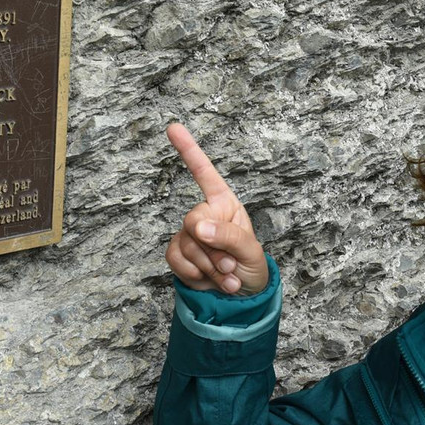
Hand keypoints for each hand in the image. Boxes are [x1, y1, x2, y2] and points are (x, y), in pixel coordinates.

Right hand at [165, 123, 267, 294]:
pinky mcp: (178, 253)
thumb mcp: (251, 250)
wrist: (241, 298)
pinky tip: (208, 280)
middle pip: (193, 221)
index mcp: (224, 203)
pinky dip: (193, 274)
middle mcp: (205, 213)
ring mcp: (189, 234)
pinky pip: (174, 259)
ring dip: (209, 267)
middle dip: (213, 249)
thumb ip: (228, 235)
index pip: (204, 173)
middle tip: (230, 265)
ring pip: (186, 245)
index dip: (188, 150)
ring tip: (227, 277)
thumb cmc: (251, 265)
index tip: (173, 127)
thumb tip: (197, 227)